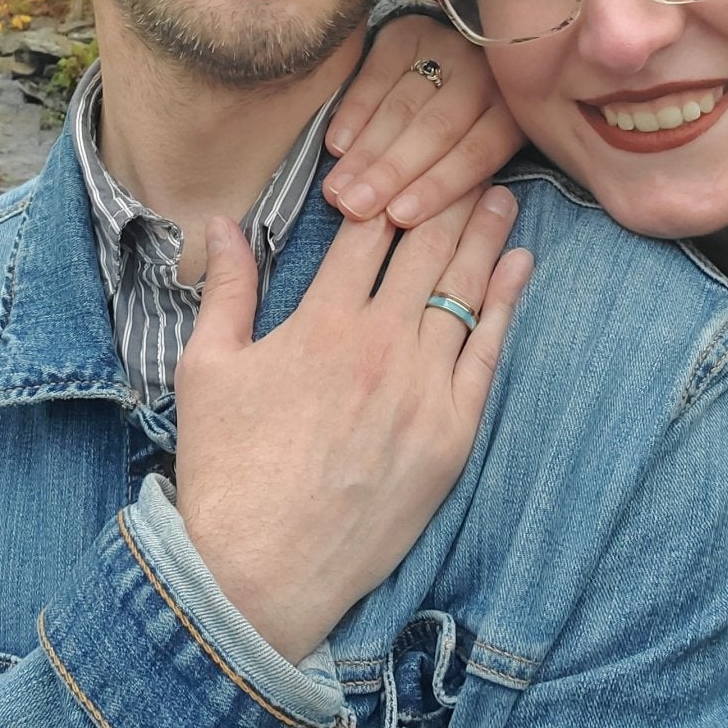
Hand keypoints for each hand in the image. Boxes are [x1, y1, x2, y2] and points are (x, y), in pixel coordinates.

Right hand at [172, 186, 533, 662]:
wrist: (260, 570)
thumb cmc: (225, 469)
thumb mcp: (208, 367)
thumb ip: (227, 288)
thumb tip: (225, 221)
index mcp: (322, 323)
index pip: (368, 233)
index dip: (390, 188)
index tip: (409, 157)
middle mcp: (381, 346)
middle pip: (427, 252)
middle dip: (450, 200)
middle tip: (474, 161)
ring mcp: (424, 392)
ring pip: (465, 295)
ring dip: (486, 240)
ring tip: (503, 198)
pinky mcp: (452, 437)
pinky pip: (488, 356)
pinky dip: (507, 306)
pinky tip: (519, 270)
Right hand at [324, 14, 525, 226]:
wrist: (459, 45)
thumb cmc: (464, 124)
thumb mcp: (481, 147)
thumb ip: (463, 179)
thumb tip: (419, 221)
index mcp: (510, 114)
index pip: (475, 154)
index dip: (438, 186)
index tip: (399, 217)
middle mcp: (483, 77)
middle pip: (436, 131)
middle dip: (392, 172)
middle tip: (355, 207)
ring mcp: (446, 49)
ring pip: (403, 108)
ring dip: (366, 152)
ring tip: (337, 189)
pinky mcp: (408, 33)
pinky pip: (377, 76)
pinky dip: (354, 114)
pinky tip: (335, 147)